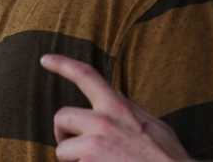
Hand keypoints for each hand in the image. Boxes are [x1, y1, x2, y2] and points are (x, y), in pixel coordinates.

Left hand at [41, 54, 191, 161]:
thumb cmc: (167, 157)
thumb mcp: (151, 124)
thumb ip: (128, 112)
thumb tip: (115, 105)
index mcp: (118, 107)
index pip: (86, 75)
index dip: (63, 64)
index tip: (45, 59)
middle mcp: (102, 122)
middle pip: (61, 116)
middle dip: (64, 133)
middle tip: (75, 148)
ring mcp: (93, 147)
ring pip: (62, 151)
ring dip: (74, 160)